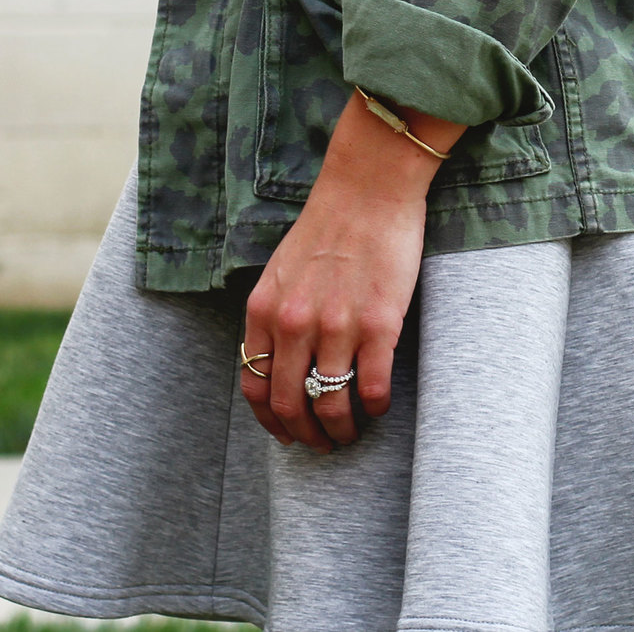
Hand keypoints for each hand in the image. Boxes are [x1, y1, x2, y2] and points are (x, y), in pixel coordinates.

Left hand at [238, 89, 462, 449]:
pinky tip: (379, 405)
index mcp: (264, 311)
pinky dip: (375, 407)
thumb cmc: (327, 226)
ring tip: (351, 432)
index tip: (286, 433)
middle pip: (289, 404)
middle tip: (322, 444)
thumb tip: (278, 361)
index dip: (269, 421)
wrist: (368, 189)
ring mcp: (336, 326)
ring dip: (340, 430)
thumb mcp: (280, 271)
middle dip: (305, 435)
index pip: (254, 386)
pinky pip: (372, 387)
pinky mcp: (379, 325)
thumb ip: (274, 316)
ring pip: (329, 404)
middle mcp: (294, 323)